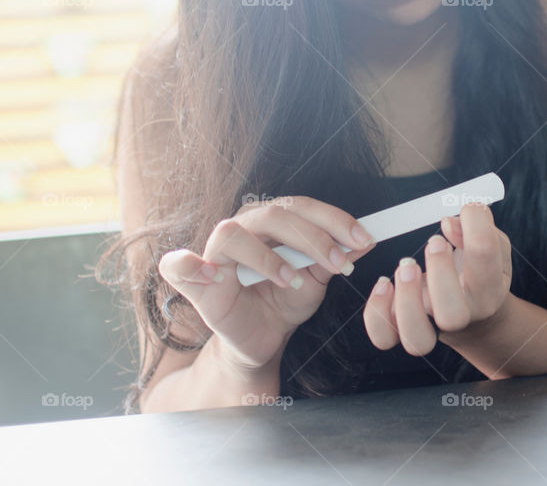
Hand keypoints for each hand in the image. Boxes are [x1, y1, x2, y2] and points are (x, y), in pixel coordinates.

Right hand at [158, 196, 375, 372]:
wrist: (261, 340)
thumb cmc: (284, 303)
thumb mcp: (316, 281)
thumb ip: (336, 258)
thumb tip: (368, 240)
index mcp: (272, 222)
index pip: (302, 206)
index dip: (334, 219)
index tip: (364, 238)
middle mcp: (243, 227)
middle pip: (274, 214)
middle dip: (313, 237)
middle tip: (340, 263)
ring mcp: (215, 251)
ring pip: (234, 232)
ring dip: (268, 256)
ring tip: (292, 280)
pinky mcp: (194, 280)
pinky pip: (179, 264)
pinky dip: (192, 265)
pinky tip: (216, 276)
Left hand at [363, 203, 512, 355]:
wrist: (476, 315)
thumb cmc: (480, 271)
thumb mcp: (492, 246)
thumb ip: (478, 230)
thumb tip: (449, 223)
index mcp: (489, 287)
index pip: (485, 256)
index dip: (475, 225)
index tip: (467, 211)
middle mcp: (462, 314)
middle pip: (452, 314)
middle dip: (440, 274)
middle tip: (435, 242)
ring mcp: (431, 325)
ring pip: (418, 337)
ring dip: (406, 301)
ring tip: (406, 266)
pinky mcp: (404, 328)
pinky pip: (384, 336)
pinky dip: (377, 312)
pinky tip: (383, 284)